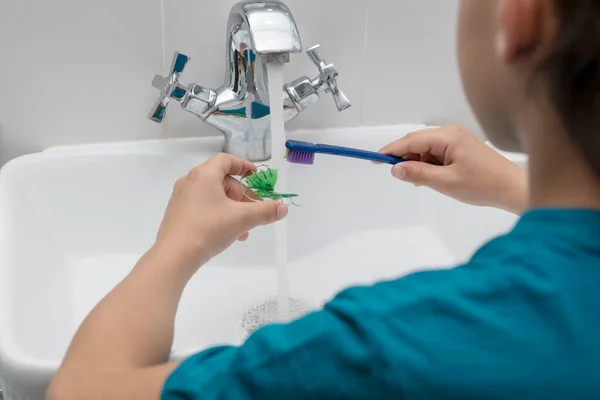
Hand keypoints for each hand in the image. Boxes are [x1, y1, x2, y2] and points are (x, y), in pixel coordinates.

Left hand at [155, 153, 287, 270]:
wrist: (174, 256)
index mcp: (204, 175)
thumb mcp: (242, 219)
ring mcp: (181, 198)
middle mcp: (190, 182)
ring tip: (244, 229)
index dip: (243, 166)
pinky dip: (218, 215)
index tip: (256, 176)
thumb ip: (265, 211)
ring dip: (232, 209)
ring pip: (213, 197)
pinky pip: (203, 208)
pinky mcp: (177, 214)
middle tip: (254, 211)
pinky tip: (228, 234)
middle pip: (222, 180)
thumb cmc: (209, 229)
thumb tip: (283, 208)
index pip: (226, 160)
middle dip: (241, 196)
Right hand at [379, 125, 527, 213]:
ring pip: (426, 149)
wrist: (512, 188)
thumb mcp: (446, 182)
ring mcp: (457, 140)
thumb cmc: (482, 185)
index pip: (411, 141)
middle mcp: (451, 133)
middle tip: (395, 174)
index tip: (374, 159)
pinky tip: (428, 178)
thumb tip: (395, 168)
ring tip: (417, 182)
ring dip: (417, 163)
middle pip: (417, 142)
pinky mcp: (461, 149)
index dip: (391, 150)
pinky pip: (436, 153)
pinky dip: (428, 165)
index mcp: (448, 136)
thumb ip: (418, 174)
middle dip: (403, 157)